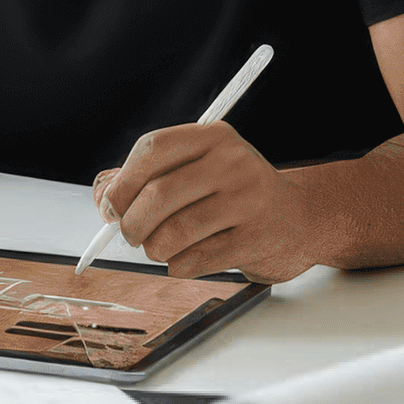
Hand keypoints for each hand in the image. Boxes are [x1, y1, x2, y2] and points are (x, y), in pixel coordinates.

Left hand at [94, 123, 322, 284]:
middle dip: (132, 224)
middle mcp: (233, 162)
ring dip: (155, 249)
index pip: (153, 148)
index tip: (110, 206)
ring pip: (173, 233)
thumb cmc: (234, 195)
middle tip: (130, 235)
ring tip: (161, 248)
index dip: (122, 181)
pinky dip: (178, 266)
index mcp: (213, 136)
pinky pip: (194, 260)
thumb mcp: (196, 170)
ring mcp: (248, 200)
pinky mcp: (255, 239)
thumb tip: (104, 196)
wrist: (299, 219)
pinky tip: (187, 259)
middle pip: (158, 195)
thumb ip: (145, 177)